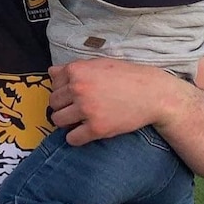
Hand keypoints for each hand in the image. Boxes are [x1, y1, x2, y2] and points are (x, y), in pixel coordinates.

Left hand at [49, 58, 173, 145]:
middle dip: (63, 106)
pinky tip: (84, 132)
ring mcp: (87, 109)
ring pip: (58, 121)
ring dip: (66, 122)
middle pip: (53, 103)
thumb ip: (73, 68)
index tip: (74, 95)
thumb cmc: (126, 77)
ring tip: (79, 120)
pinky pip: (72, 139)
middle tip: (77, 108)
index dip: (63, 90)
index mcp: (77, 70)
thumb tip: (50, 73)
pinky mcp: (96, 128)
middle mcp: (78, 89)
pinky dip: (75, 138)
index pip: (53, 84)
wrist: (153, 94)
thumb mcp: (99, 64)